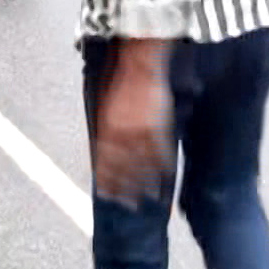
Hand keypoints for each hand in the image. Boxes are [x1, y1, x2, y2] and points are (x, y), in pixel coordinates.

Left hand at [93, 63, 174, 204]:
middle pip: (121, 168)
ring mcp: (140, 131)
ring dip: (144, 184)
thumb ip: (106, 127)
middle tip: (127, 204)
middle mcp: (120, 133)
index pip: (103, 161)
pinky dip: (163, 167)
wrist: (138, 64)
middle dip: (124, 188)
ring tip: (147, 200)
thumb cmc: (119, 80)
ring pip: (142, 164)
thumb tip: (104, 145)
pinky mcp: (158, 127)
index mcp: (105, 127)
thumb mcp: (104, 105)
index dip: (105, 179)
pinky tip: (165, 178)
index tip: (106, 194)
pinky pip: (161, 152)